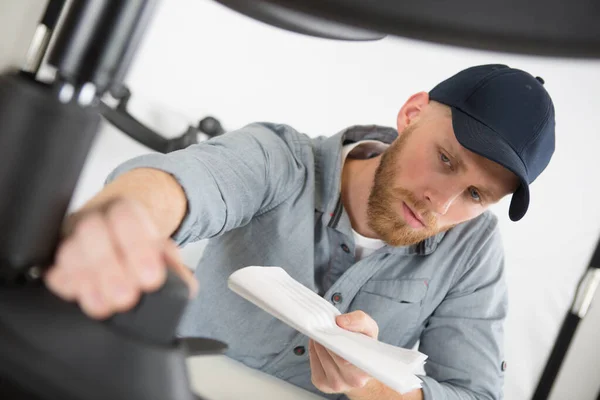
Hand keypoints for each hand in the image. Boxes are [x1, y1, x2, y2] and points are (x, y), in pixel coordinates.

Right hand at [44, 198, 197, 318]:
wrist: (119, 242)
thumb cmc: (142, 251)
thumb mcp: (166, 255)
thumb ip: (177, 268)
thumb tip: (185, 286)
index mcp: (125, 210)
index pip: (126, 216)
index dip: (138, 247)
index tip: (151, 279)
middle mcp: (95, 219)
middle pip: (91, 230)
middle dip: (109, 266)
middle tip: (126, 297)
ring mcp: (71, 238)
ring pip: (69, 251)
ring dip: (89, 281)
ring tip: (108, 305)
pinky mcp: (56, 261)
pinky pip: (55, 272)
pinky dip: (68, 287)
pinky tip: (86, 298)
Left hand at [309, 310, 378, 393]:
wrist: (359, 370)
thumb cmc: (364, 348)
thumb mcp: (369, 329)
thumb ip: (360, 320)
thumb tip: (340, 322)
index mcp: (367, 368)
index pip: (348, 356)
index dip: (338, 340)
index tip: (335, 327)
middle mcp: (353, 380)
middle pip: (332, 354)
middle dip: (326, 337)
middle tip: (326, 327)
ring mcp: (337, 384)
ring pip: (320, 357)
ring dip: (318, 342)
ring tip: (323, 334)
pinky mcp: (322, 384)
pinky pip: (312, 363)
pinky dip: (313, 350)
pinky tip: (320, 345)